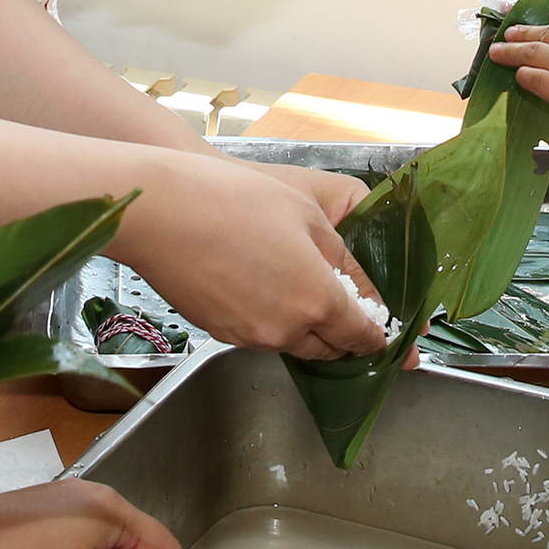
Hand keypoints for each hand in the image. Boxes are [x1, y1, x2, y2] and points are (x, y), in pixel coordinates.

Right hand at [116, 151, 390, 357]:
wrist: (161, 212)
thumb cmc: (236, 201)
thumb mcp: (306, 216)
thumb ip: (340, 259)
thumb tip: (357, 289)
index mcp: (318, 300)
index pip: (362, 335)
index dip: (378, 337)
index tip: (387, 335)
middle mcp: (287, 329)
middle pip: (329, 348)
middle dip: (344, 335)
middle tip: (352, 315)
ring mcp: (250, 336)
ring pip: (292, 342)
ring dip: (306, 327)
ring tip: (301, 290)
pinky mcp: (220, 333)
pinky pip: (259, 334)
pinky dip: (271, 320)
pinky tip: (261, 285)